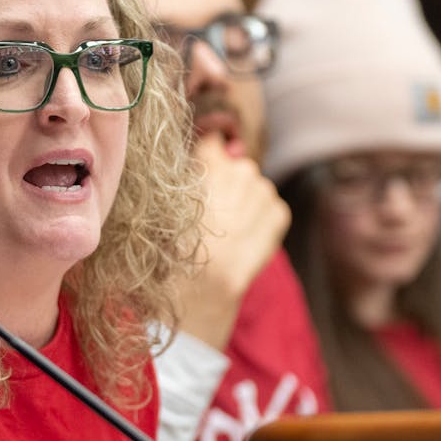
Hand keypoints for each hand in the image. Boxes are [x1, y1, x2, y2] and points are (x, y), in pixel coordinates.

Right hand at [176, 133, 290, 349]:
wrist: (199, 299)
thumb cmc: (168, 259)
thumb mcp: (162, 212)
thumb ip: (182, 179)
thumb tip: (209, 158)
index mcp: (204, 166)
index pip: (211, 141)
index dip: (206, 160)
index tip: (200, 179)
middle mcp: (238, 172)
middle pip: (235, 164)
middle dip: (225, 183)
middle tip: (209, 217)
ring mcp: (262, 193)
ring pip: (255, 185)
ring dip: (244, 202)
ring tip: (225, 234)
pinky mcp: (278, 215)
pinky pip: (272, 206)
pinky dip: (262, 220)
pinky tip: (243, 241)